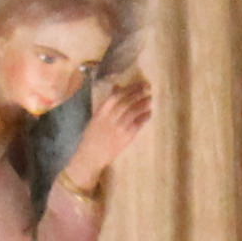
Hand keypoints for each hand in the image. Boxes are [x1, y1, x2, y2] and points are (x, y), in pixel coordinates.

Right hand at [63, 72, 155, 190]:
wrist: (91, 156)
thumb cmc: (93, 135)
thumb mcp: (97, 117)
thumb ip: (108, 103)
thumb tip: (117, 87)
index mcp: (101, 112)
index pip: (117, 96)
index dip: (129, 88)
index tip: (139, 84)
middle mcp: (110, 118)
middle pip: (127, 102)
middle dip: (138, 93)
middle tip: (148, 88)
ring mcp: (118, 128)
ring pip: (133, 112)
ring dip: (143, 104)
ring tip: (150, 99)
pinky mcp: (126, 138)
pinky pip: (137, 125)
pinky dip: (144, 118)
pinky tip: (149, 113)